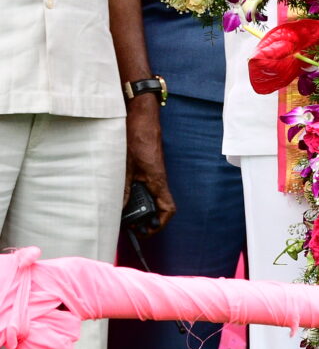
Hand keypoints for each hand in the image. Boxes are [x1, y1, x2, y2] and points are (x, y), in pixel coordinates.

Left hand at [125, 97, 172, 234]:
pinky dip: (135, 194)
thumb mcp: (125, 165)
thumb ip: (123, 187)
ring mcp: (152, 173)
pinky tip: (121, 194)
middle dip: (146, 219)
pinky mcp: (147, 167)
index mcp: (157, 180)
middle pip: (158, 206)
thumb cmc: (137, 137)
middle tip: (129, 226)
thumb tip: (120, 207)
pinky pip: (145, 186)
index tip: (146, 230)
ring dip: (139, 206)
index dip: (160, 223)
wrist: (141, 117)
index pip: (168, 208)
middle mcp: (158, 179)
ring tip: (122, 212)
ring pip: (150, 196)